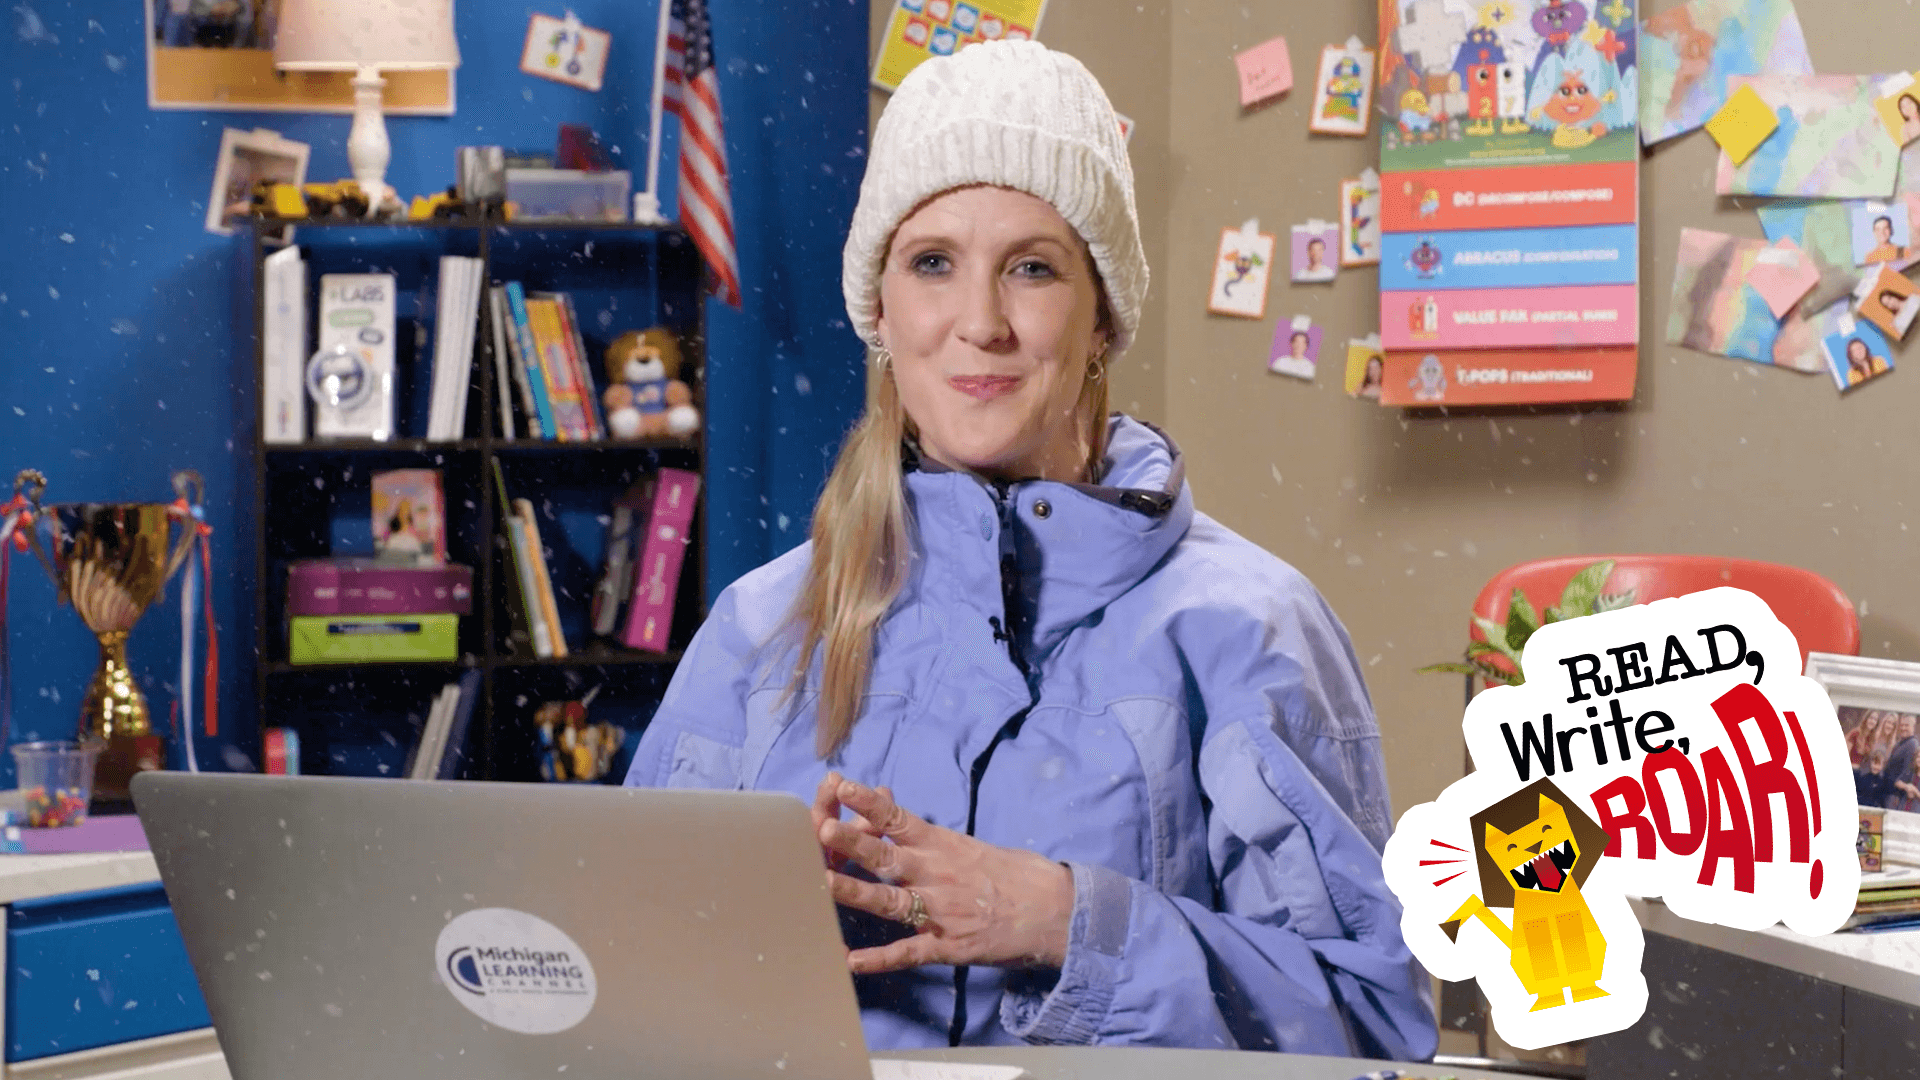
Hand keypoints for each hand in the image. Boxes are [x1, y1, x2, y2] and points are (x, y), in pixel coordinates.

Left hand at [811, 772, 1074, 975]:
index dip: (869, 803)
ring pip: (889, 901)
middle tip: (822, 829)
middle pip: (886, 856)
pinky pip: (908, 953)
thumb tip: (900, 826)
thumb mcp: (974, 847)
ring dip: (855, 893)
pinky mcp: (948, 946)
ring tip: (823, 884)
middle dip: (853, 843)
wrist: (1057, 911)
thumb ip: (934, 840)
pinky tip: (852, 962)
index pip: (899, 819)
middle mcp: (937, 875)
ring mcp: (940, 911)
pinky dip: (880, 959)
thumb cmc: (1018, 874)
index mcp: (944, 846)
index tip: (842, 787)